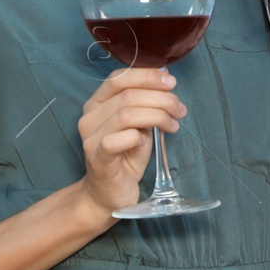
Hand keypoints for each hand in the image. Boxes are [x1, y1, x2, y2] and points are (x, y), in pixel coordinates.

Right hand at [76, 67, 185, 219]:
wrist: (109, 193)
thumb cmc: (126, 155)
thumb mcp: (139, 124)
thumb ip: (146, 104)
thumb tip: (166, 81)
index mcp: (97, 102)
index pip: (119, 77)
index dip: (147, 76)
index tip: (171, 82)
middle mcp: (89, 116)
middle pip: (128, 95)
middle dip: (161, 99)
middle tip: (179, 109)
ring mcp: (91, 138)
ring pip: (126, 114)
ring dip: (157, 116)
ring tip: (173, 125)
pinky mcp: (98, 158)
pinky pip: (117, 140)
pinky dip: (137, 136)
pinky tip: (147, 140)